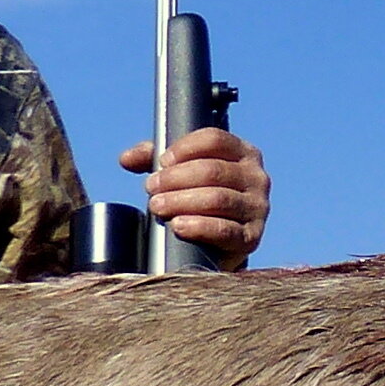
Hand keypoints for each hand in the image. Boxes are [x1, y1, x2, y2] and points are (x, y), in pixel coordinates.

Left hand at [118, 126, 269, 269]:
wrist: (219, 245)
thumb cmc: (201, 199)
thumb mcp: (182, 173)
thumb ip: (153, 159)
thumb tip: (126, 158)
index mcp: (244, 154)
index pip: (215, 139)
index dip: (184, 148)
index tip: (162, 162)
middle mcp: (257, 177)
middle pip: (212, 170)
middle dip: (175, 179)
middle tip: (150, 188)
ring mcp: (258, 208)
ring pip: (217, 198)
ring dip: (181, 201)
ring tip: (157, 206)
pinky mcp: (252, 237)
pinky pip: (225, 230)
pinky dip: (198, 226)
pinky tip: (178, 226)